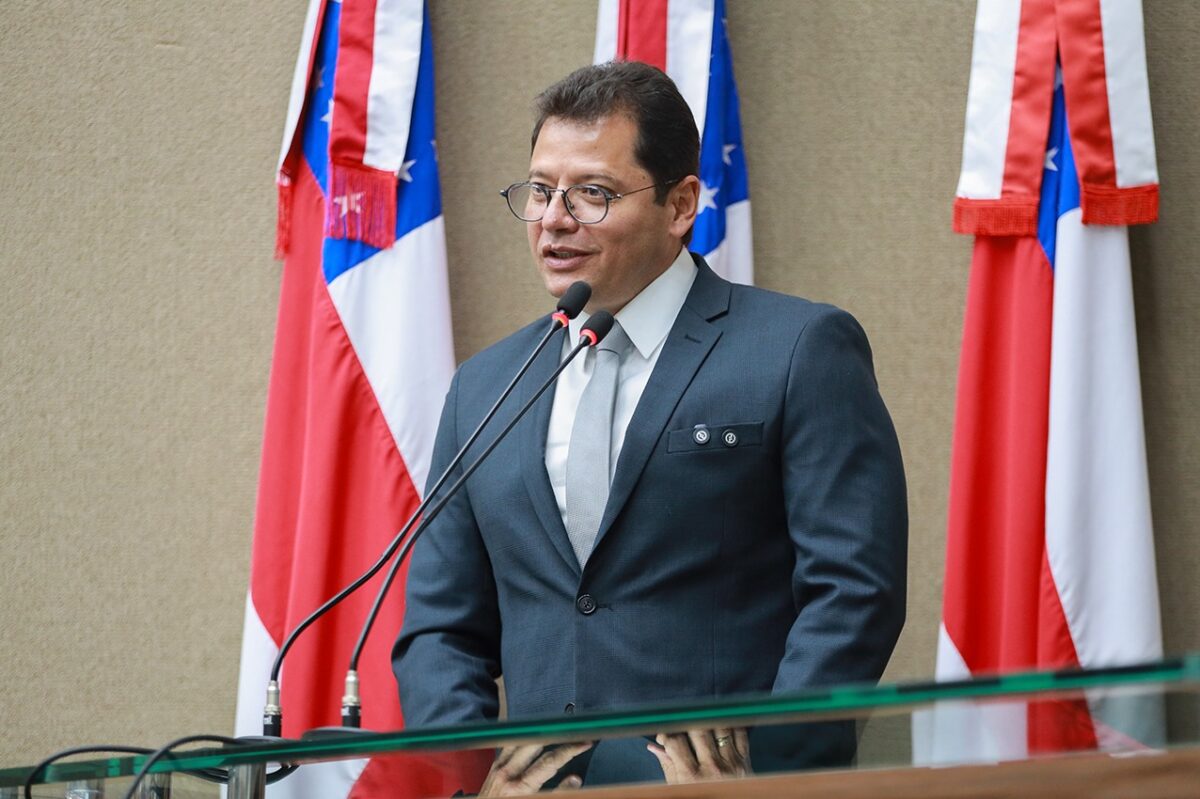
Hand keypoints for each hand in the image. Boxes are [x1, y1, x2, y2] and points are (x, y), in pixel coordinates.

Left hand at [477, 742, 592, 795]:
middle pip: (536, 742)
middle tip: (574, 732)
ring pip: (522, 739)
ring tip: (559, 731)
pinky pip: (510, 745)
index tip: (584, 743)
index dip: (570, 749)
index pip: (550, 761)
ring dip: (540, 734)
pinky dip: (525, 740)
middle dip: (557, 734)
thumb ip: (557, 794)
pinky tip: (534, 739)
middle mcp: (506, 773)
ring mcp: (497, 768)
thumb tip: (574, 779)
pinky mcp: (493, 768)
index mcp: (519, 787)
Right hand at [648, 728, 750, 783]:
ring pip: (719, 727)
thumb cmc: (702, 798)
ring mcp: (731, 763)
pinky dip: (730, 725)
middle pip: (697, 730)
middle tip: (683, 727)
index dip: (666, 734)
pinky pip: (740, 733)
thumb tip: (656, 748)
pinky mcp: (744, 761)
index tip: (665, 735)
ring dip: (708, 721)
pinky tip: (721, 726)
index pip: (675, 742)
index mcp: (692, 777)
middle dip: (686, 724)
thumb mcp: (680, 789)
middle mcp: (712, 768)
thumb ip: (669, 766)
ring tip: (701, 724)